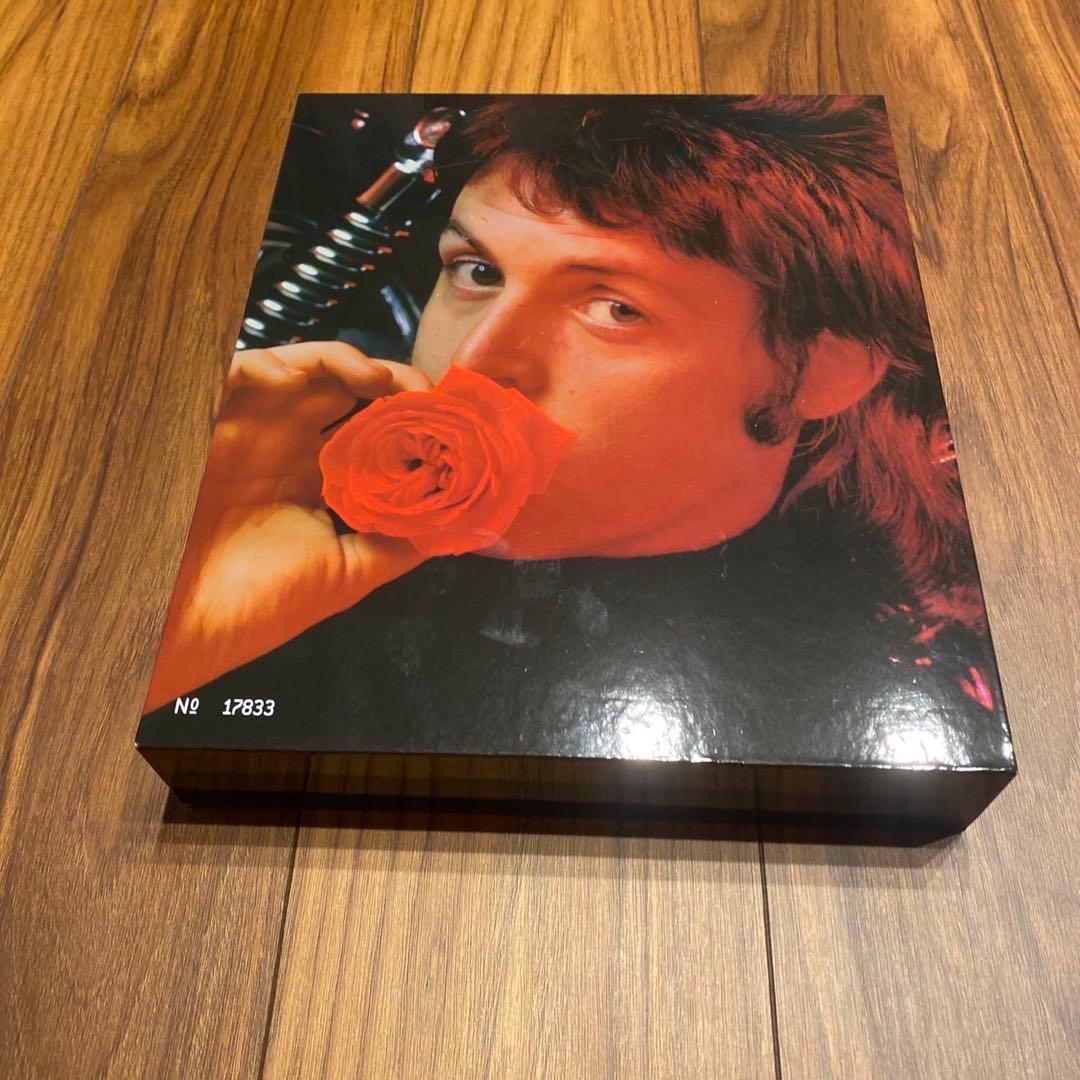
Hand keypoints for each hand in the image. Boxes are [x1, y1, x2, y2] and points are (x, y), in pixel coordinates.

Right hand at [144, 341, 432, 712]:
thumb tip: (460, 526)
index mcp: (320, 480)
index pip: (375, 432)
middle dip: (396, 387)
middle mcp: (290, 447)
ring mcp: (253, 428)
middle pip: (352, 393)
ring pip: (311, 369)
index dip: (413, 421)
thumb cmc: (257, 605)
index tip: (453, 425)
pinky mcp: (212, 417)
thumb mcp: (347, 572)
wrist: (182, 626)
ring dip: (356, 366)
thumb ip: (401, 541)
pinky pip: (248, 366)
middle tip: (430, 398)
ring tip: (392, 385)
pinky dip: (290, 361)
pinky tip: (332, 378)